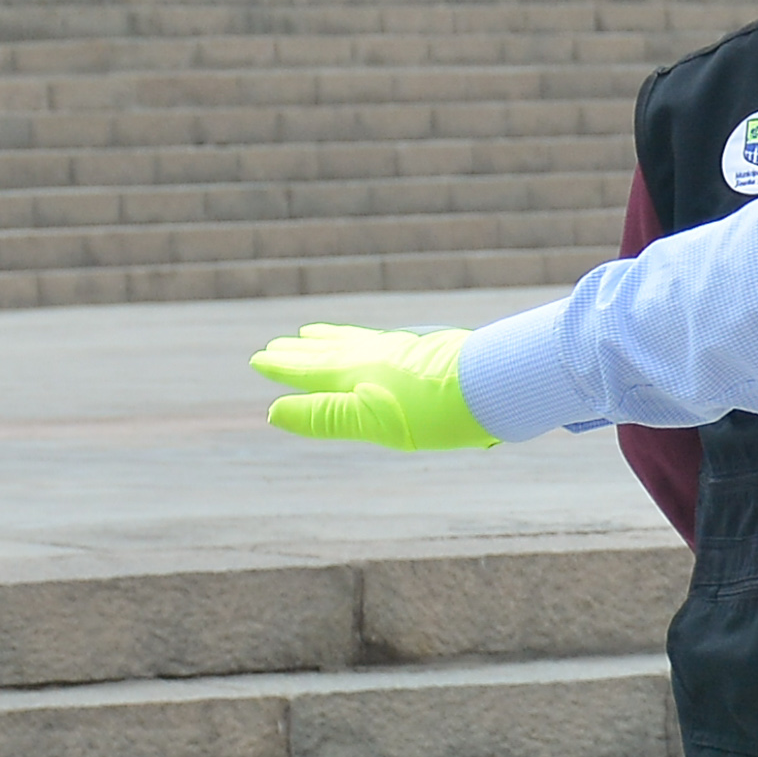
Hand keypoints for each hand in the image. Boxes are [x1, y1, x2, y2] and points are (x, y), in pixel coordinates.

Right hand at [252, 323, 499, 449]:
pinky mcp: (430, 353)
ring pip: (357, 342)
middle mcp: (376, 355)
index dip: (284, 368)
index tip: (259, 359)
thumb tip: (273, 412)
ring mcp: (404, 351)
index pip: (310, 369)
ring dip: (331, 340)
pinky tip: (378, 345)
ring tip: (316, 335)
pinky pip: (384, 343)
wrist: (498, 382)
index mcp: (356, 372)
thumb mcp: (372, 421)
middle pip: (330, 351)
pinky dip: (366, 341)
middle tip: (279, 343)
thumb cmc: (434, 410)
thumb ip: (325, 417)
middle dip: (302, 351)